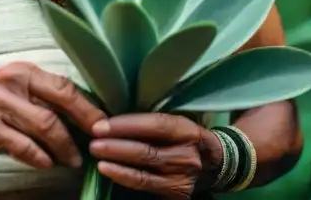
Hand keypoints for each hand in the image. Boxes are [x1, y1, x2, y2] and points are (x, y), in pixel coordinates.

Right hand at [0, 62, 105, 170]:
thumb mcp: (18, 88)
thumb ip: (45, 98)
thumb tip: (84, 116)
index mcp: (26, 71)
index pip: (64, 86)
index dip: (87, 106)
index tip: (103, 123)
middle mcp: (13, 83)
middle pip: (57, 106)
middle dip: (82, 126)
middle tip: (95, 143)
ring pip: (43, 127)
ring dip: (63, 147)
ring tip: (74, 159)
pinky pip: (22, 146)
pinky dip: (39, 157)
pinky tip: (47, 163)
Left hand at [89, 113, 223, 197]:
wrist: (217, 165)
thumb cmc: (188, 138)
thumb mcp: (179, 123)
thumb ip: (154, 123)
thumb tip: (115, 118)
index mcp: (188, 131)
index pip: (155, 126)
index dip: (126, 125)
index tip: (101, 124)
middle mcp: (187, 155)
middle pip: (147, 151)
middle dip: (116, 146)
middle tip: (93, 141)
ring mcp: (182, 178)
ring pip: (144, 172)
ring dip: (116, 164)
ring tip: (97, 156)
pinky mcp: (177, 194)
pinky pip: (145, 186)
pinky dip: (124, 178)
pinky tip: (109, 171)